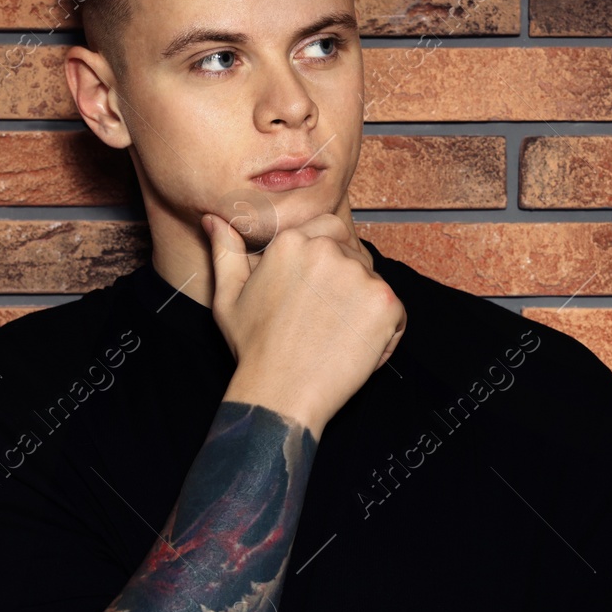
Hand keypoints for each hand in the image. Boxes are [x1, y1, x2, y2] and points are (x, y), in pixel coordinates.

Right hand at [203, 210, 405, 437]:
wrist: (281, 392)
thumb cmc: (253, 348)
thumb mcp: (228, 297)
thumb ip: (226, 252)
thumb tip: (215, 219)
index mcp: (292, 241)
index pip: (330, 228)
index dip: (330, 260)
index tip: (320, 292)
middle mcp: (327, 250)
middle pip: (354, 256)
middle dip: (347, 284)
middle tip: (326, 322)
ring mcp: (359, 275)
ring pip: (374, 285)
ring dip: (364, 309)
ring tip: (336, 340)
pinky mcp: (384, 303)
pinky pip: (396, 313)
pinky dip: (384, 334)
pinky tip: (355, 352)